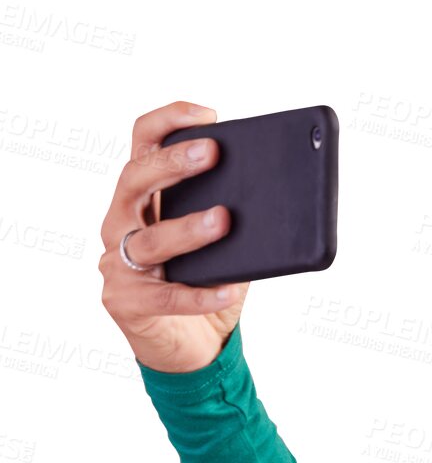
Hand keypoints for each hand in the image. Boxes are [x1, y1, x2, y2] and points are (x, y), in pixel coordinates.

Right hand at [98, 100, 249, 373]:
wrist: (190, 348)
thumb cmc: (205, 284)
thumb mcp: (226, 246)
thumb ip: (239, 221)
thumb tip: (282, 200)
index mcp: (142, 198)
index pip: (142, 144)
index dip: (168, 122)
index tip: (209, 114)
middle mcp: (120, 223)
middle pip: (135, 180)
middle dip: (173, 164)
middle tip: (212, 153)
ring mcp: (118, 265)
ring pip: (148, 240)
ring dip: (187, 228)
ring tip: (223, 220)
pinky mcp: (126, 304)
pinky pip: (167, 297)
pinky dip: (200, 294)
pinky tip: (228, 290)